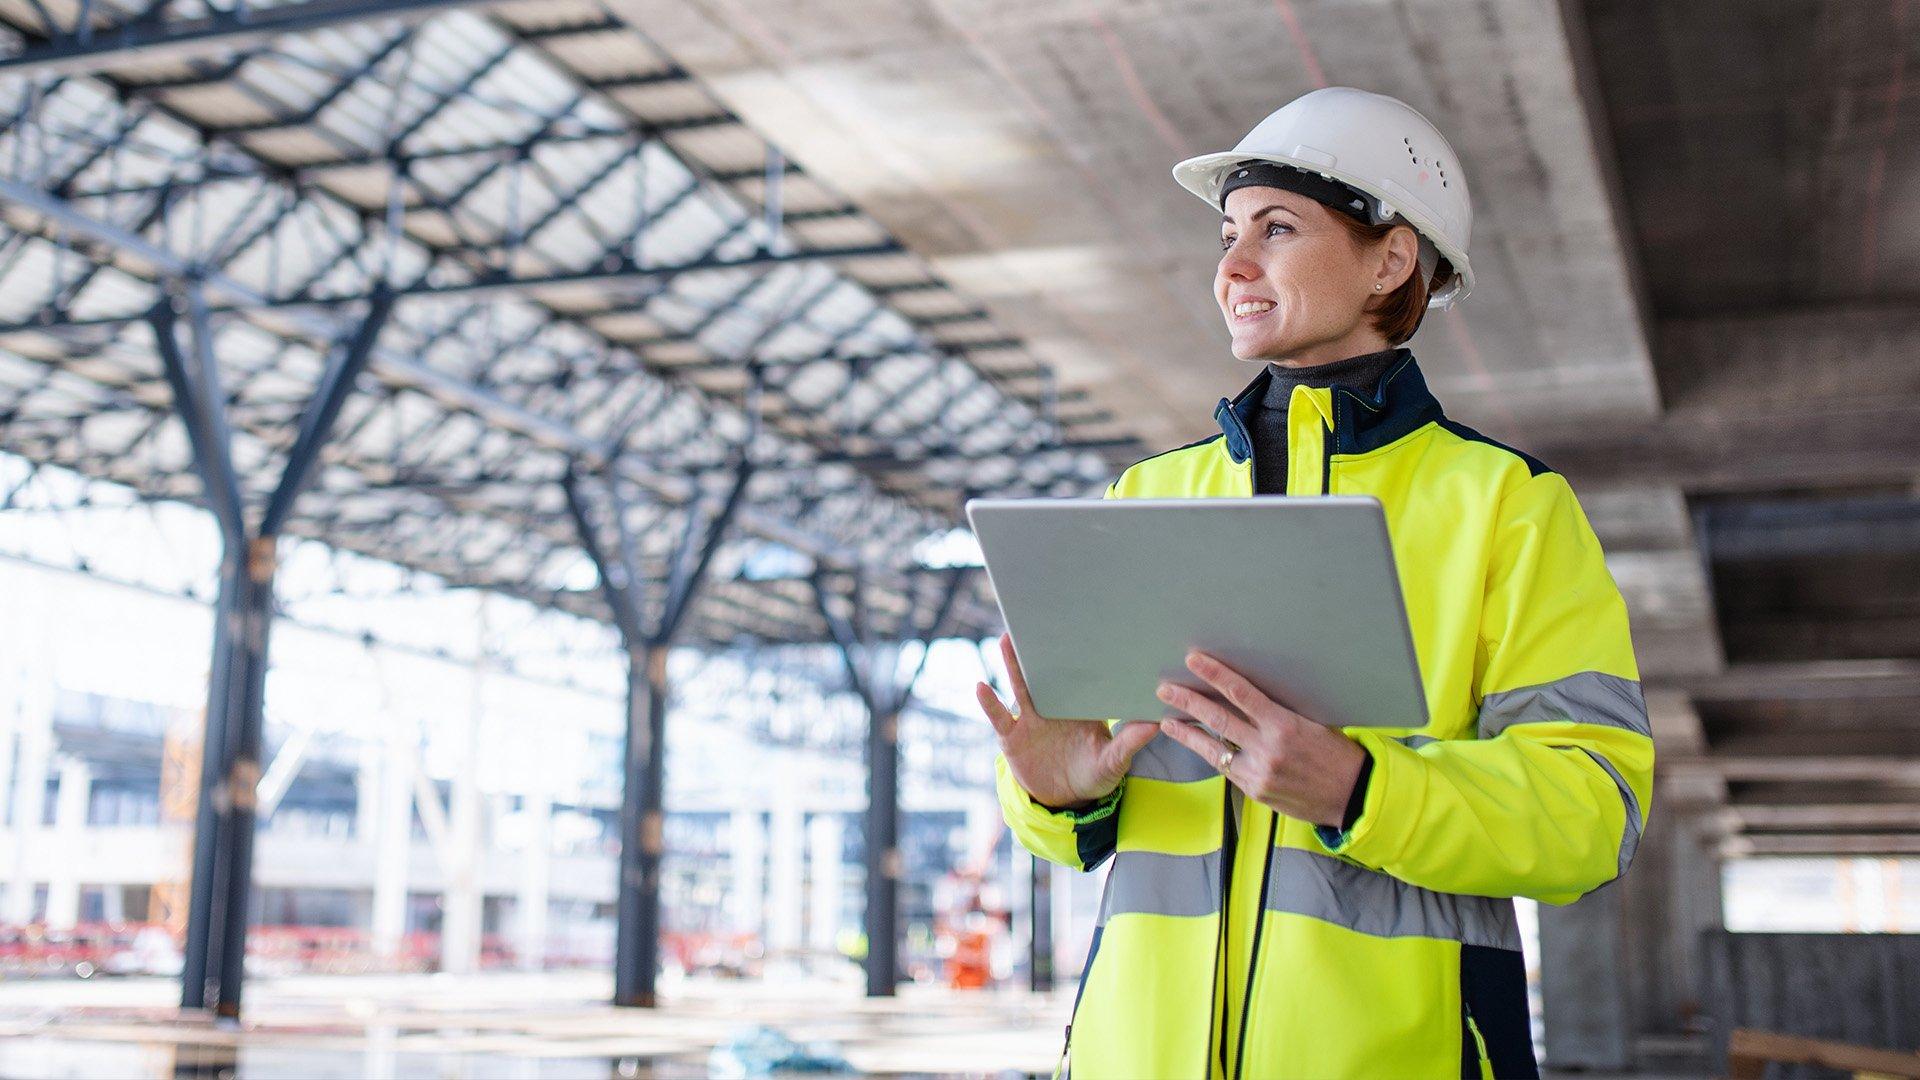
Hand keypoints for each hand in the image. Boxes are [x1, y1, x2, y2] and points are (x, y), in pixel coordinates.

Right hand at [977, 633, 1156, 810]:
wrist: (1065, 800)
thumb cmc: (1095, 776)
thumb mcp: (1114, 761)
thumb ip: (1129, 743)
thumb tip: (1155, 724)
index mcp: (1078, 707)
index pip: (1077, 676)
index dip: (1075, 655)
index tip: (1078, 629)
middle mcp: (1052, 707)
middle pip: (1044, 674)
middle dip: (1040, 649)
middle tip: (1036, 620)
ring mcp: (1029, 720)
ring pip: (1019, 687)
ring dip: (1012, 664)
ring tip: (1007, 639)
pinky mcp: (1012, 738)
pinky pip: (999, 717)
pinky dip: (989, 703)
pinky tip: (980, 687)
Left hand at [1155, 650, 1366, 827]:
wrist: (1352, 795)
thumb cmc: (1336, 753)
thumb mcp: (1312, 724)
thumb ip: (1279, 714)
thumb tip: (1247, 697)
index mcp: (1284, 725)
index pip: (1241, 693)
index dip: (1215, 675)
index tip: (1194, 660)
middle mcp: (1267, 749)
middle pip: (1218, 719)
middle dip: (1188, 701)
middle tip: (1165, 688)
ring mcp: (1258, 772)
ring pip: (1213, 749)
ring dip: (1188, 732)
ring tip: (1167, 720)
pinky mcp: (1255, 791)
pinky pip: (1227, 768)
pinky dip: (1211, 754)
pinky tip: (1197, 744)